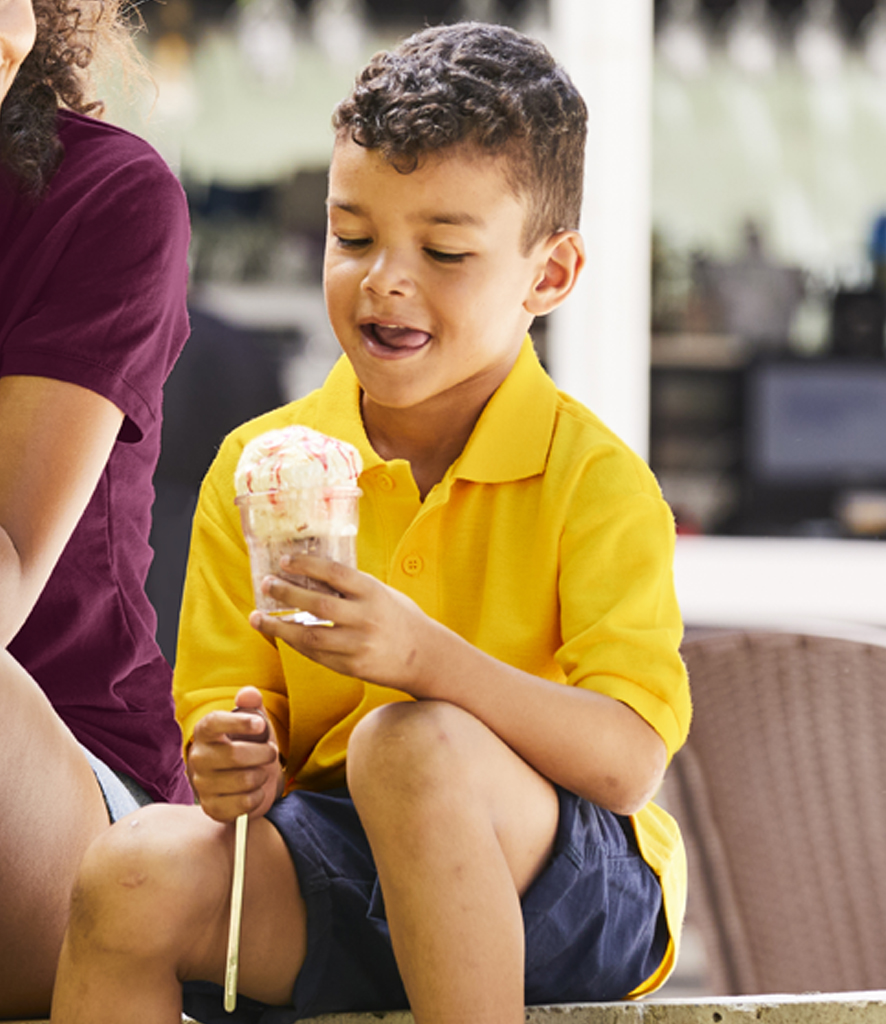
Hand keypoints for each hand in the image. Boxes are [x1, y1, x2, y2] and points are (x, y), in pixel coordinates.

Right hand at [187, 686, 283, 821]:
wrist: (244, 781)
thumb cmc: (248, 745)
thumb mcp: (253, 721)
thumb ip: (251, 704)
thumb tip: (249, 694)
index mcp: (205, 731)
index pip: (214, 722)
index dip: (239, 722)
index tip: (260, 724)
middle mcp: (198, 757)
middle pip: (236, 755)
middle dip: (264, 753)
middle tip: (271, 752)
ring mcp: (202, 784)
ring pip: (245, 780)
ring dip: (262, 775)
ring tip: (260, 771)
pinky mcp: (212, 808)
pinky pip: (246, 803)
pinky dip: (258, 796)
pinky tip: (254, 790)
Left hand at [249, 554, 441, 695]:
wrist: (426, 657)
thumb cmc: (402, 618)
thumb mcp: (382, 593)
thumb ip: (353, 587)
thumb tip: (313, 575)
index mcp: (373, 592)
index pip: (334, 573)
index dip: (306, 564)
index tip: (285, 560)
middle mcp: (365, 617)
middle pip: (316, 604)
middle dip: (286, 593)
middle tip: (266, 584)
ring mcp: (358, 644)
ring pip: (309, 636)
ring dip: (279, 627)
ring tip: (259, 618)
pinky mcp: (353, 667)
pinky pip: (317, 655)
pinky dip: (296, 644)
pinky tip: (282, 635)